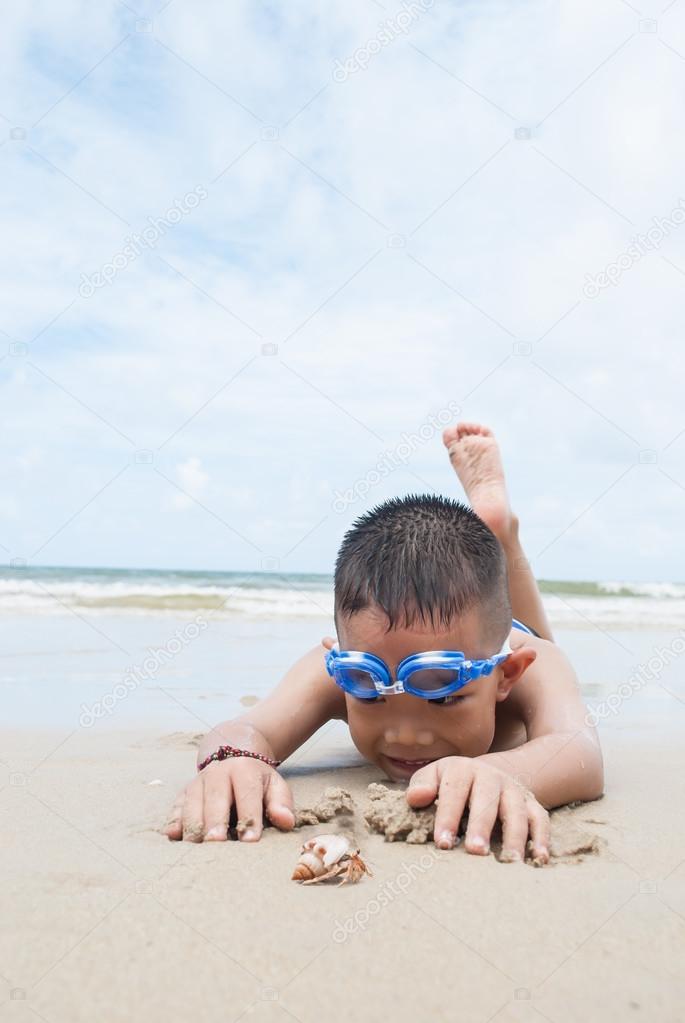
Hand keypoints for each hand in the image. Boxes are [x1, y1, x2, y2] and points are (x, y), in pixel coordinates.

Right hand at [163, 758, 294, 842]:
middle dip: (215, 822)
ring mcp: (197, 783)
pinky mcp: (183, 793)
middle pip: (214, 799)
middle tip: (216, 844)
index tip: (250, 840)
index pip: (246, 795)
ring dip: (193, 826)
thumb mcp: (274, 785)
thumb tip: (286, 821)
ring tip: (196, 848)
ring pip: (191, 805)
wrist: (234, 755)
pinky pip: (175, 808)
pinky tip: (173, 836)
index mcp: (243, 771)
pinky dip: (174, 822)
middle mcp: (217, 773)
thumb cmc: (257, 780)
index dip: (249, 818)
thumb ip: (281, 803)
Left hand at [406, 756, 549, 862]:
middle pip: (487, 800)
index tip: (443, 843)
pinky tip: (539, 859)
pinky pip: (541, 819)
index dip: (448, 816)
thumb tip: (416, 798)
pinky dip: (542, 838)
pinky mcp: (532, 803)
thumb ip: (422, 784)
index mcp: (463, 770)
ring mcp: (514, 790)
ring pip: (517, 812)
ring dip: (514, 837)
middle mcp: (491, 777)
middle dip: (481, 825)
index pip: (455, 791)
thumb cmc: (452, 782)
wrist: (489, 772)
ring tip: (508, 863)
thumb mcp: (435, 775)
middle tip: (475, 852)